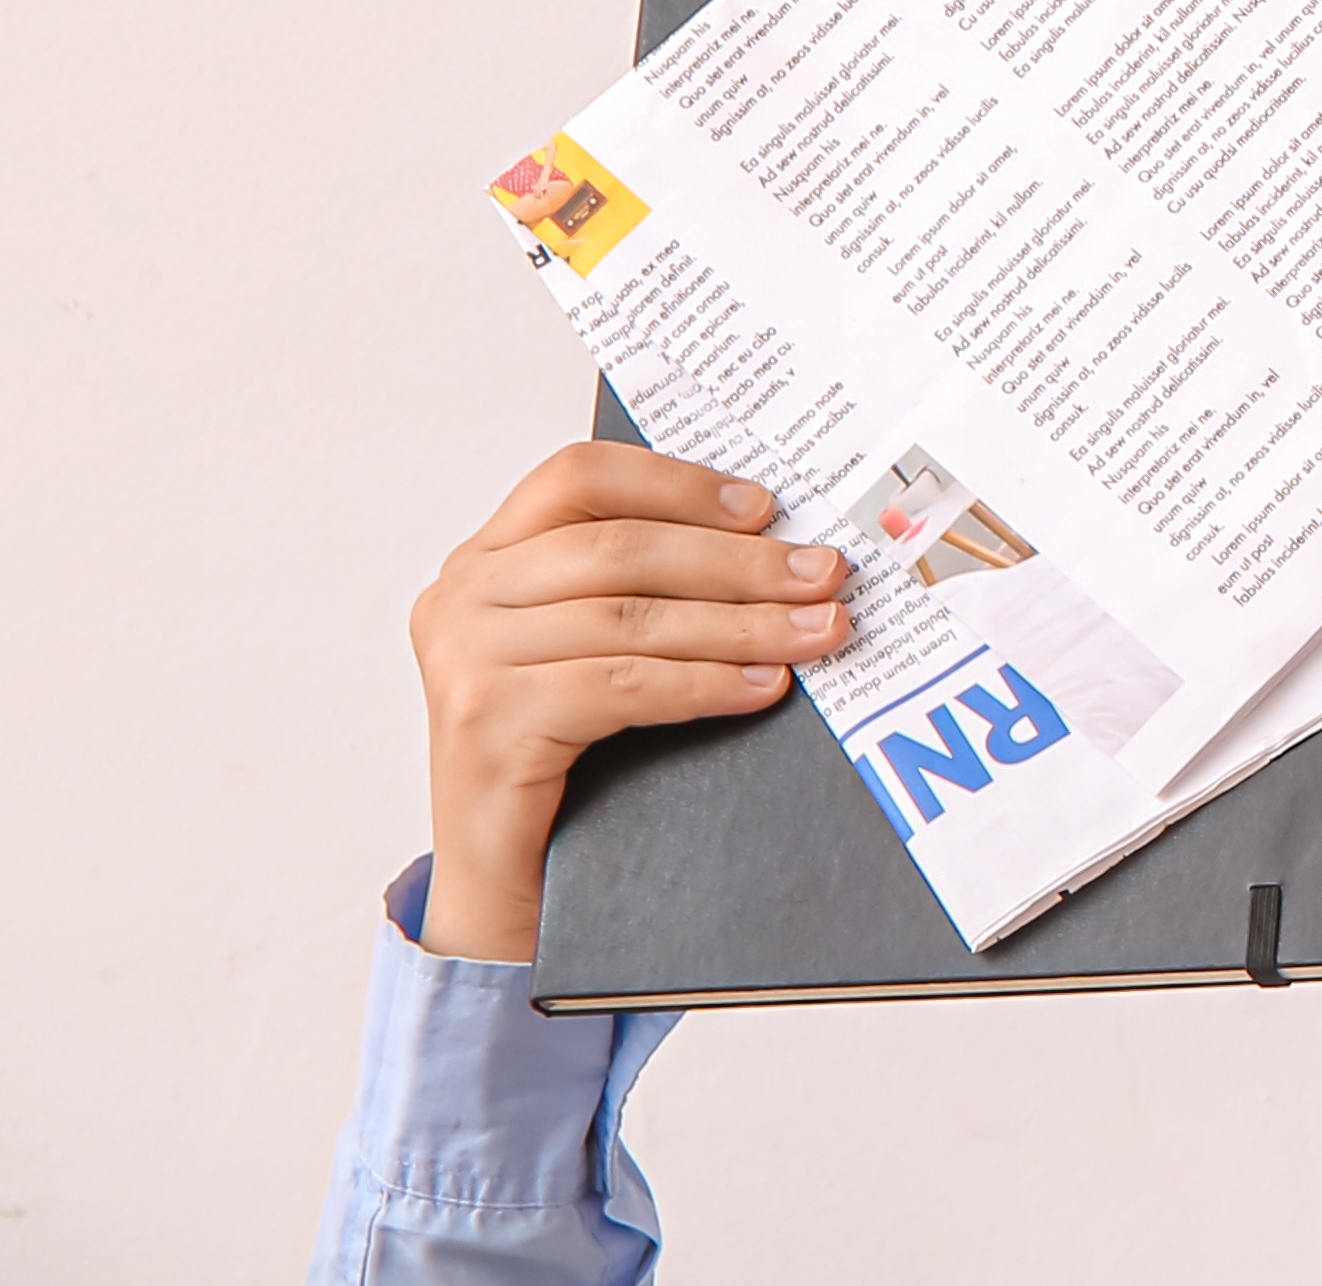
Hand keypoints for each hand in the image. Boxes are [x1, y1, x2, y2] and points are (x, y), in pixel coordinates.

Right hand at [407, 442, 848, 961]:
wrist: (505, 876)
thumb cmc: (563, 750)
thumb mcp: (595, 645)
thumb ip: (649, 584)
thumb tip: (784, 546)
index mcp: (487, 556)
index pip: (580, 477)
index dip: (679, 483)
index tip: (767, 507)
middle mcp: (462, 597)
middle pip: (621, 549)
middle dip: (741, 563)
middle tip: (826, 575)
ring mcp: (464, 660)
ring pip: (629, 617)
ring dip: (742, 624)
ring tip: (817, 631)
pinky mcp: (486, 724)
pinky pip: (619, 685)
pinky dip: (703, 683)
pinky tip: (761, 687)